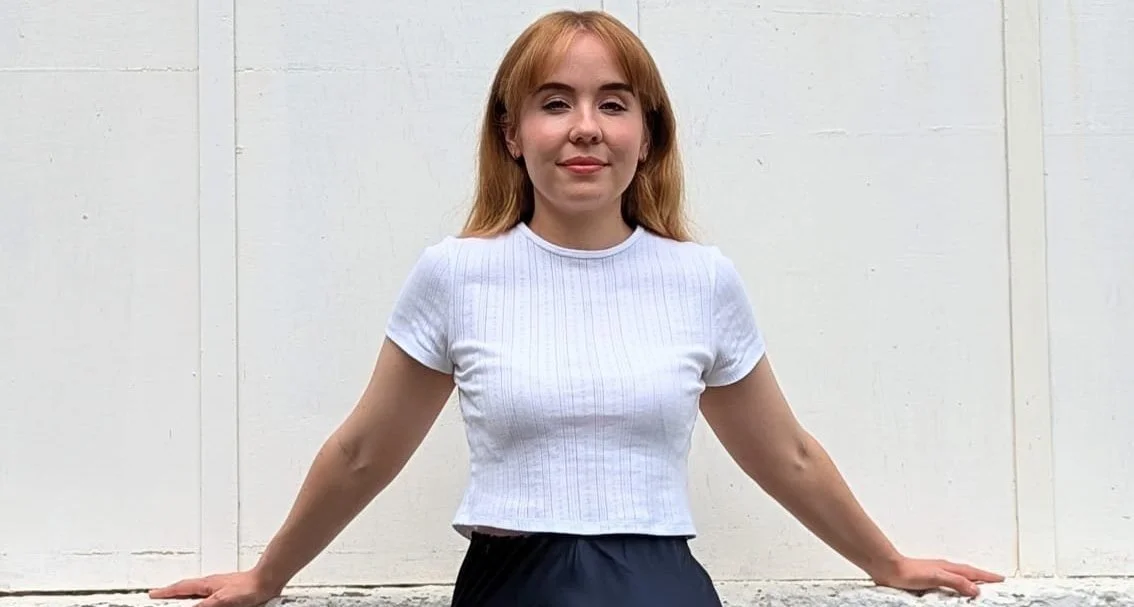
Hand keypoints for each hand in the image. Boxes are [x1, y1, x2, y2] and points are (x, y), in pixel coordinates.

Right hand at [148, 570, 281, 606]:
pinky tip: (202, 601)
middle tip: (160, 595)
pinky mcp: (227, 592)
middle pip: (186, 588)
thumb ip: (204, 605)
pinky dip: (198, 598)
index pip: (181, 588)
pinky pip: (206, 595)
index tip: (153, 594)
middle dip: (172, 592)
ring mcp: (218, 587)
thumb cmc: (248, 586)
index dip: (166, 592)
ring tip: (176, 598)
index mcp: (206, 584)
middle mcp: (211, 584)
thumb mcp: (221, 600)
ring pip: (196, 591)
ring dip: (184, 594)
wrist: (266, 581)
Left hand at [871, 557, 1004, 597]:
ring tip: (978, 583)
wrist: (889, 568)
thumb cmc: (908, 572)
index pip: (973, 573)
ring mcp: (936, 572)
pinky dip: (956, 583)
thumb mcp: (936, 577)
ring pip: (958, 575)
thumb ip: (955, 582)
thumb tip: (974, 588)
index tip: (1000, 579)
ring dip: (969, 578)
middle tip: (994, 580)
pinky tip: (952, 586)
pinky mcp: (927, 577)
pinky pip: (948, 580)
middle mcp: (944, 568)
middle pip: (968, 572)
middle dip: (982, 576)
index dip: (987, 577)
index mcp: (949, 568)